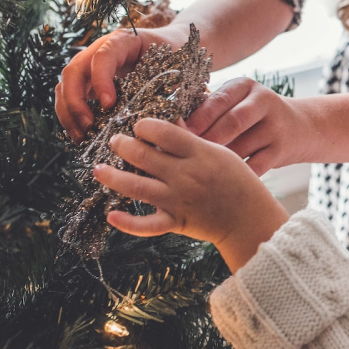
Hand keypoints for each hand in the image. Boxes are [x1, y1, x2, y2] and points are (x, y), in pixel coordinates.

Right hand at [56, 25, 185, 141]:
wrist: (171, 46)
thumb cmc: (174, 56)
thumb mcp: (175, 65)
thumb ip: (169, 86)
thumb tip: (166, 120)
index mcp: (123, 41)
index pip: (102, 56)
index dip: (101, 80)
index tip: (109, 105)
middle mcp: (100, 50)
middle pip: (74, 71)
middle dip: (76, 101)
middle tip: (88, 126)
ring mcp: (90, 65)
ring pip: (65, 85)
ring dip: (68, 112)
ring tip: (81, 136)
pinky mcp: (88, 81)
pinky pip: (70, 97)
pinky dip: (71, 116)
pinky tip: (81, 135)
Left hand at [93, 118, 289, 270]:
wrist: (250, 219)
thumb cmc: (239, 183)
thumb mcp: (221, 154)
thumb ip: (193, 141)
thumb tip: (168, 124)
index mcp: (199, 154)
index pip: (163, 132)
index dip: (144, 126)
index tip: (139, 126)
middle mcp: (186, 175)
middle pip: (143, 155)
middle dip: (122, 145)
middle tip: (115, 141)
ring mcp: (178, 200)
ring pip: (136, 186)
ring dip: (112, 177)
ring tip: (98, 170)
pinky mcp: (176, 222)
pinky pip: (146, 225)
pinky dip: (127, 223)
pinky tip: (111, 215)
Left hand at [185, 77, 311, 174]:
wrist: (300, 127)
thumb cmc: (253, 117)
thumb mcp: (237, 101)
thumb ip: (210, 108)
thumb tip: (171, 126)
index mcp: (246, 86)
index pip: (219, 100)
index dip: (198, 119)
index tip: (176, 135)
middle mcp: (264, 102)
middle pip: (232, 123)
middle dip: (207, 140)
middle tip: (184, 157)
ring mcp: (276, 127)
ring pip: (241, 148)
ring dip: (219, 162)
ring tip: (197, 172)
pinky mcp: (282, 150)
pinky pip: (254, 167)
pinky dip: (236, 176)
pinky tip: (220, 182)